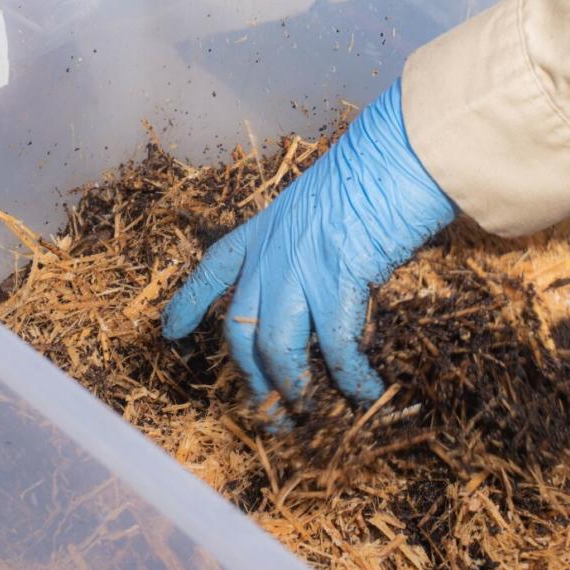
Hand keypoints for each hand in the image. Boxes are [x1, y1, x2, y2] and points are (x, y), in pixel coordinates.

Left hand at [162, 80, 455, 421]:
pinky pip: (336, 349)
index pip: (213, 268)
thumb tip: (330, 290)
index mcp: (264, 228)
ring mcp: (298, 269)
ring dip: (294, 389)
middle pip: (241, 329)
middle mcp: (271, 252)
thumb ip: (313, 244)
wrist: (400, 152)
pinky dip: (350, 379)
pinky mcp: (335, 283)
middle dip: (253, 379)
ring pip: (276, 349)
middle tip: (273, 416)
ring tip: (313, 417)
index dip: (190, 302)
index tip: (169, 331)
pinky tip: (365, 394)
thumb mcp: (325, 202)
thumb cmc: (374, 168)